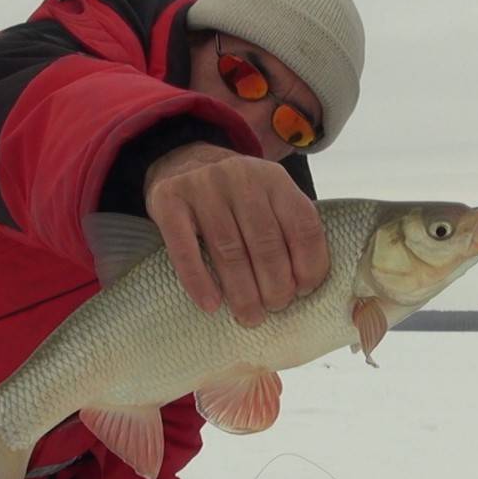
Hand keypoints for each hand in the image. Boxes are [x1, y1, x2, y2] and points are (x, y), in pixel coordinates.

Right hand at [143, 142, 328, 327]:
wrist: (182, 162)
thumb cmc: (234, 196)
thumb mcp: (269, 197)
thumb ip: (288, 228)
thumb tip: (302, 286)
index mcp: (275, 179)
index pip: (302, 227)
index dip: (308, 265)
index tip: (303, 292)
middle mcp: (241, 177)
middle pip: (266, 244)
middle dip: (275, 286)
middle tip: (274, 309)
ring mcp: (203, 187)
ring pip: (229, 251)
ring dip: (242, 292)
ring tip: (248, 316)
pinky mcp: (169, 199)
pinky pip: (185, 249)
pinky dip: (199, 281)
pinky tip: (210, 304)